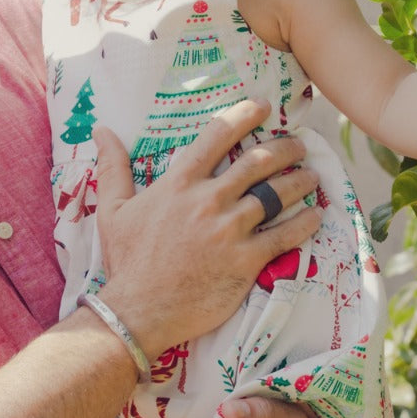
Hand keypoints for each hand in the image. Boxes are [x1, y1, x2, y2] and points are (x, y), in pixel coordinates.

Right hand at [95, 100, 320, 359]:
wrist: (138, 311)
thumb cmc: (126, 262)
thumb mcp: (112, 210)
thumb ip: (113, 167)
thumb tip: (101, 130)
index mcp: (179, 183)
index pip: (217, 135)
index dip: (244, 115)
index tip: (263, 106)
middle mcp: (209, 200)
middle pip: (258, 161)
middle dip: (285, 148)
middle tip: (298, 145)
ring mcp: (230, 230)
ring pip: (277, 194)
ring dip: (300, 181)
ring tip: (312, 176)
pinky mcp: (246, 260)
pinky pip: (285, 235)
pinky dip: (305, 223)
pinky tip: (315, 216)